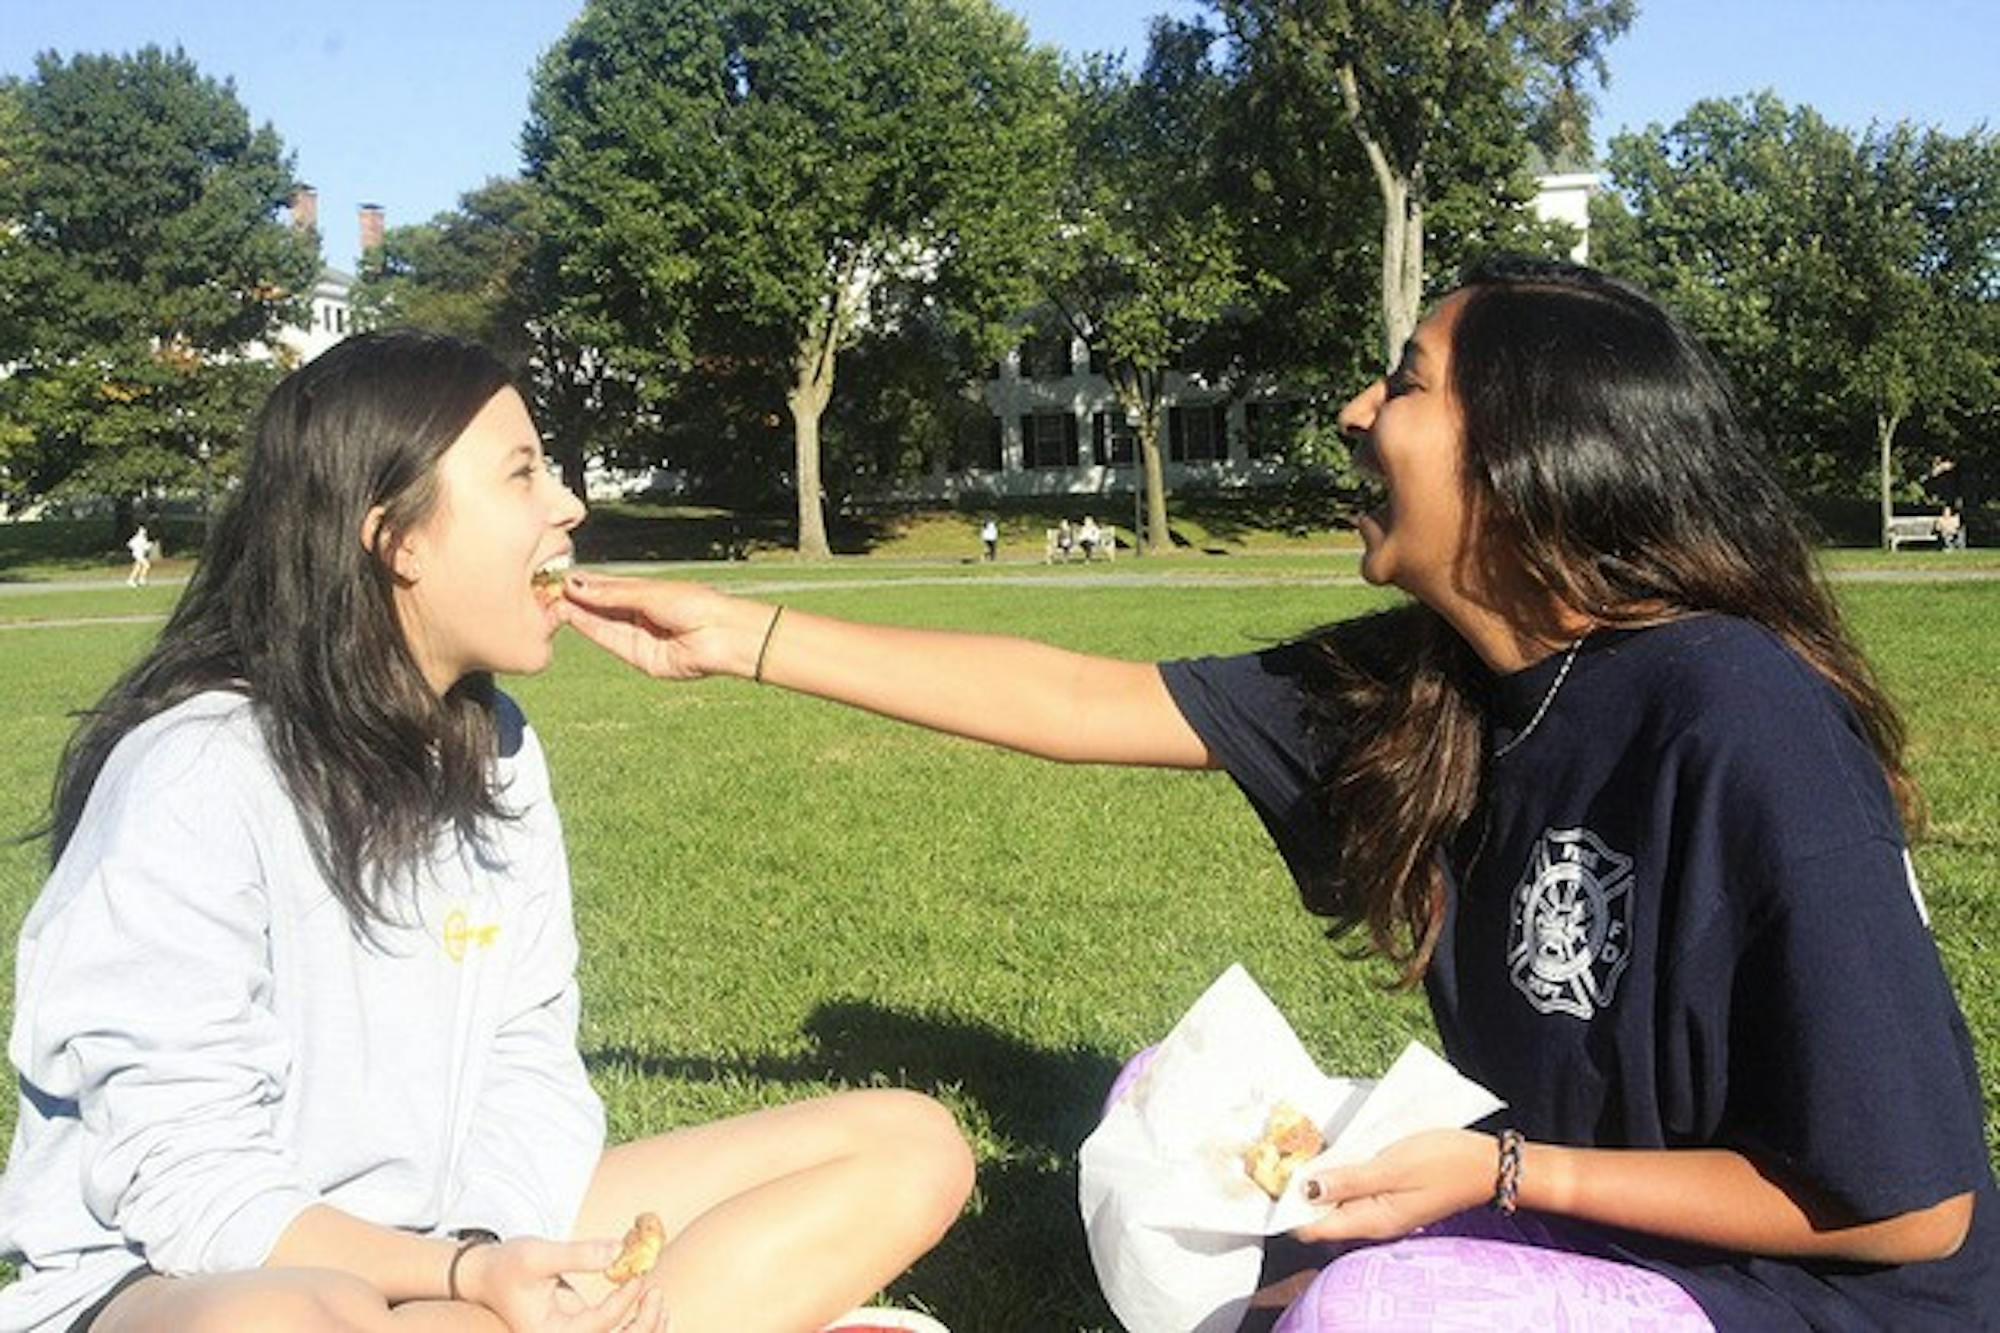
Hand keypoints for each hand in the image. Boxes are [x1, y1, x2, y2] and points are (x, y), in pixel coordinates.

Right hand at [458, 1236, 667, 1332]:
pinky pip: (615, 1331)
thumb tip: (618, 1250)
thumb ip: (577, 1254)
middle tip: (656, 1290)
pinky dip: (636, 1320)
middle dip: (643, 1324)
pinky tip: (650, 1302)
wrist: (488, 1274)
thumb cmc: (508, 1265)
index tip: (637, 1275)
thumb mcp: (538, 1255)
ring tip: (659, 1299)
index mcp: (549, 1332)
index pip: (597, 1326)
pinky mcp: (582, 1325)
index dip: (622, 1302)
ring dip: (645, 1327)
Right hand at [557, 574, 762, 680]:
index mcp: (645, 593)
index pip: (606, 587)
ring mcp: (637, 636)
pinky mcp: (638, 657)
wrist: (722, 636)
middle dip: (575, 598)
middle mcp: (638, 614)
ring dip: (577, 613)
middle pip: (599, 606)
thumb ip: (611, 594)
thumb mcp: (649, 593)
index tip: (557, 576)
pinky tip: (571, 614)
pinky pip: (609, 641)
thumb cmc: (697, 606)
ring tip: (553, 600)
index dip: (582, 583)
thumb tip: (576, 584)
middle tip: (546, 589)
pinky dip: (589, 628)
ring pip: (600, 623)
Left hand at [1292, 1128, 1494, 1243]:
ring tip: (1307, 1146)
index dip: (1289, 1207)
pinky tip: (1336, 1151)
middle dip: (1301, 1189)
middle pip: (1321, 1215)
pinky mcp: (1388, 1196)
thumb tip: (1307, 1190)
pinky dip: (1340, 1173)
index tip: (1274, 1177)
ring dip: (1320, 1178)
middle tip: (1286, 1153)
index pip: (1313, 1229)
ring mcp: (1381, 1210)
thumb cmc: (1443, 1162)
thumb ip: (1349, 1180)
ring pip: (1336, 1200)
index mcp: (1371, 1220)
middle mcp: (1373, 1222)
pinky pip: (1354, 1190)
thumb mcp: (1391, 1166)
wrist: (1486, 1164)